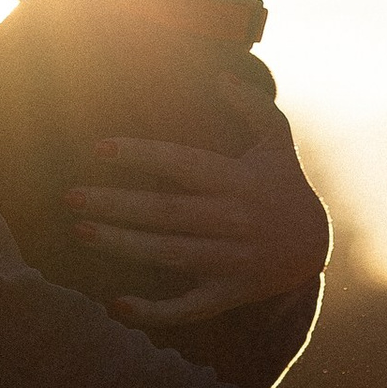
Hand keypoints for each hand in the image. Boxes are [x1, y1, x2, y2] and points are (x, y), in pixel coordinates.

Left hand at [65, 77, 330, 328]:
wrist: (316, 245)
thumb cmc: (283, 185)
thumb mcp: (277, 140)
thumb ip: (252, 106)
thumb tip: (221, 75)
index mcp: (238, 181)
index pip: (183, 164)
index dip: (141, 156)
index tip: (100, 149)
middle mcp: (234, 220)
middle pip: (166, 213)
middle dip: (116, 205)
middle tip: (70, 197)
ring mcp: (231, 260)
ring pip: (169, 254)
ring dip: (122, 245)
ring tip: (81, 230)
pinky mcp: (228, 292)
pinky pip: (189, 308)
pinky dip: (154, 312)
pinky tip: (117, 305)